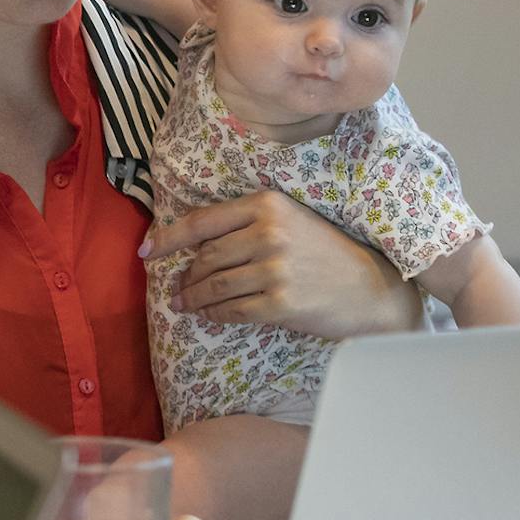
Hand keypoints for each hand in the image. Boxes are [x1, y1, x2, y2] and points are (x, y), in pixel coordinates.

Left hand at [144, 190, 417, 339]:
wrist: (371, 289)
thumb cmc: (326, 254)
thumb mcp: (290, 222)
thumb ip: (247, 224)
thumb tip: (193, 244)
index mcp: (267, 204)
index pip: (203, 221)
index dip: (168, 237)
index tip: (147, 251)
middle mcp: (269, 232)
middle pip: (206, 257)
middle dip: (186, 275)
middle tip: (177, 288)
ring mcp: (275, 268)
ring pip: (214, 285)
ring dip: (193, 298)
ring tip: (184, 304)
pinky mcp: (280, 302)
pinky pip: (232, 310)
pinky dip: (214, 314)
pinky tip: (208, 315)